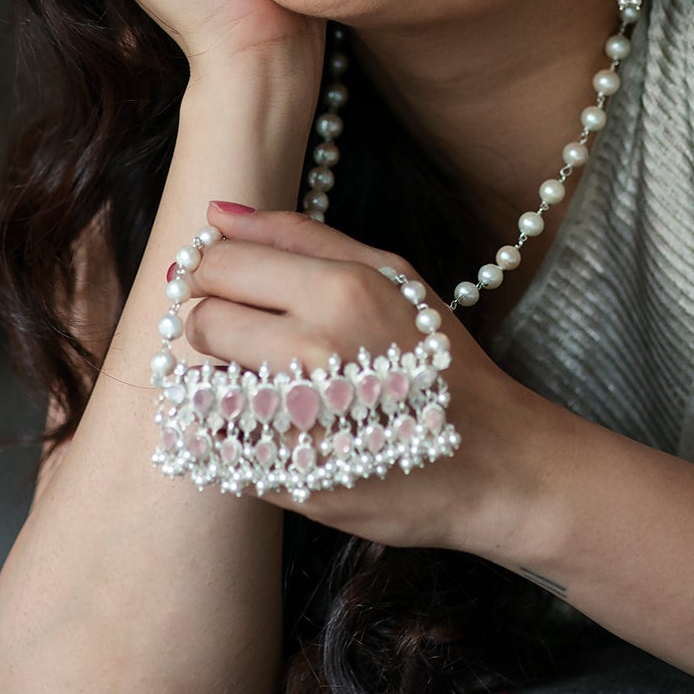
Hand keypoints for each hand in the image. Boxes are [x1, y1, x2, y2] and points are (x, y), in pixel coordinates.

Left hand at [181, 205, 558, 554]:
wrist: (492, 464)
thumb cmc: (441, 363)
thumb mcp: (393, 278)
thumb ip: (302, 237)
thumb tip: (217, 213)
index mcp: (341, 293)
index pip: (217, 264)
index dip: (217, 273)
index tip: (239, 287)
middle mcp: (314, 355)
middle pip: (201, 323)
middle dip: (220, 326)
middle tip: (268, 341)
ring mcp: (298, 423)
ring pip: (201, 385)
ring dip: (226, 382)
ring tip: (283, 388)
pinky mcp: (285, 481)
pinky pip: (217, 444)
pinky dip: (236, 434)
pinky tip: (287, 430)